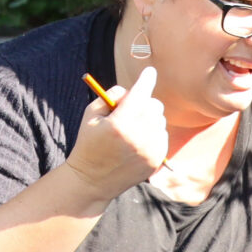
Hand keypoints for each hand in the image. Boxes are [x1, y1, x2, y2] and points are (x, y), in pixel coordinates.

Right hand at [66, 64, 168, 198]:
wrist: (93, 180)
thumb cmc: (89, 143)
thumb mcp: (91, 115)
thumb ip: (111, 96)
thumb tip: (132, 89)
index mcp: (119, 124)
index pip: (139, 94)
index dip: (145, 80)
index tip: (150, 71)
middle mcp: (139, 136)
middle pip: (154, 105)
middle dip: (143, 102)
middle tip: (129, 108)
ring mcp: (151, 150)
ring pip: (160, 120)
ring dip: (148, 117)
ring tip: (131, 128)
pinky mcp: (157, 159)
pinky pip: (162, 135)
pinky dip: (153, 132)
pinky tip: (137, 140)